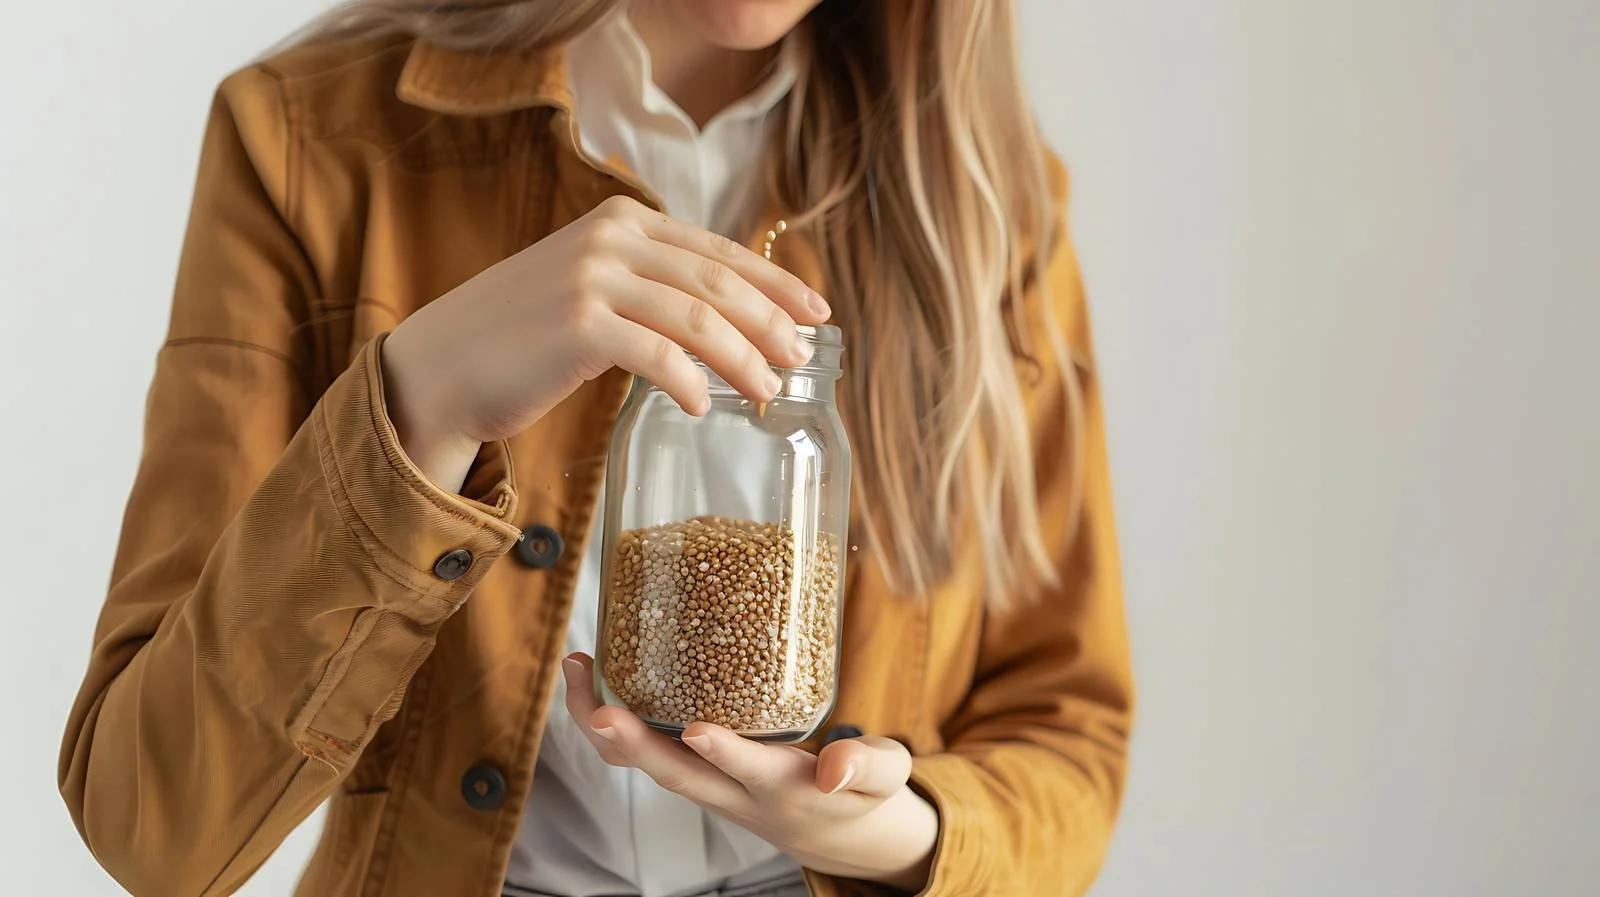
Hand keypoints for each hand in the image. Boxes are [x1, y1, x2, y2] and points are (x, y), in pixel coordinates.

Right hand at [380, 196, 829, 489]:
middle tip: (800, 361)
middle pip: (717, 282)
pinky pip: (658, 355)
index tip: (815, 313)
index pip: (718, 250)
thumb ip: (647, 286)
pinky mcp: (579, 324)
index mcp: (620, 220)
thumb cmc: (522, 339)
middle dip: (770, 324)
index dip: (775, 282)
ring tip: (765, 393)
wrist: (440, 367)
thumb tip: (731, 320)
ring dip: (742, 360)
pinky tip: (700, 408)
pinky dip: (689, 384)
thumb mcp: (590, 290)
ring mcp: (593, 277)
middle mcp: (610, 237)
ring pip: (698, 318)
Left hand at [562, 654, 936, 891]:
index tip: (697, 732)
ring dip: (605, 728)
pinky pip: (646, 752)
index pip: (752, 773)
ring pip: (648, 765)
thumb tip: (835, 766)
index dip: (726, 754)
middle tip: (596, 711)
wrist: (838, 832)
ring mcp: (711, 785)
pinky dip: (613, 721)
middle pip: (676, 777)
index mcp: (786, 790)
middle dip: (632, 745)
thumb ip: (868, 765)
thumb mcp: (886, 777)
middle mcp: (737, 793)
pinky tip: (593, 676)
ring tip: (577, 670)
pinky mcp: (698, 770)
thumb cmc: (863, 793)